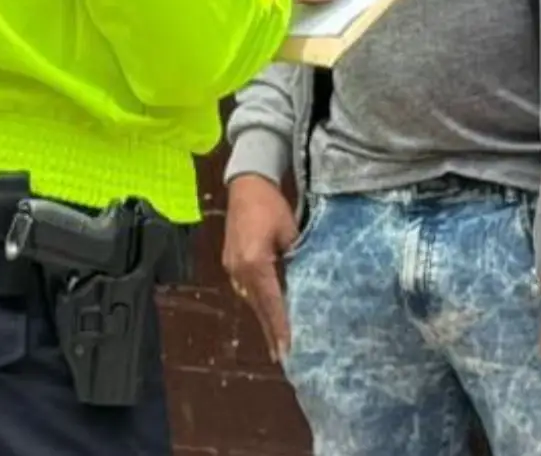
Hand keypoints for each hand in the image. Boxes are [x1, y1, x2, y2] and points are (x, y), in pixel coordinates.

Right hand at [222, 174, 297, 361]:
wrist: (246, 182)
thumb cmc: (271, 203)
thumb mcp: (291, 230)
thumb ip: (299, 258)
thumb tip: (309, 282)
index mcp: (255, 261)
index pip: (272, 302)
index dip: (281, 328)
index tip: (288, 351)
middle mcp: (239, 269)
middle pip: (259, 307)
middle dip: (272, 332)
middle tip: (284, 358)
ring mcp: (232, 267)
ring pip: (251, 300)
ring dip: (265, 320)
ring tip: (278, 343)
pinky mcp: (231, 262)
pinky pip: (247, 289)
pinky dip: (259, 304)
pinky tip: (269, 314)